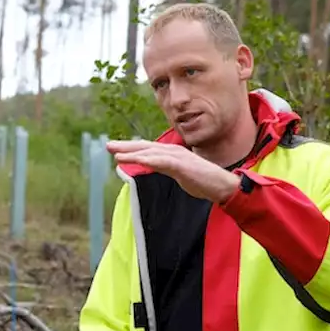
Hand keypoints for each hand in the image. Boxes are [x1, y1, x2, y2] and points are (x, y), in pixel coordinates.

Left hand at [106, 139, 238, 202]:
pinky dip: (149, 160)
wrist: (221, 185)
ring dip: (133, 152)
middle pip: (145, 147)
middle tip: (108, 145)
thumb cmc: (202, 180)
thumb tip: (151, 166)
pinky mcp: (182, 165)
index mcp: (171, 154)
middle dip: (126, 146)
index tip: (115, 149)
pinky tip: (137, 160)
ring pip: (151, 152)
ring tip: (116, 153)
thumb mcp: (178, 173)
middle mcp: (172, 152)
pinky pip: (163, 161)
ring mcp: (178, 157)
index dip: (131, 148)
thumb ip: (164, 168)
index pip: (147, 149)